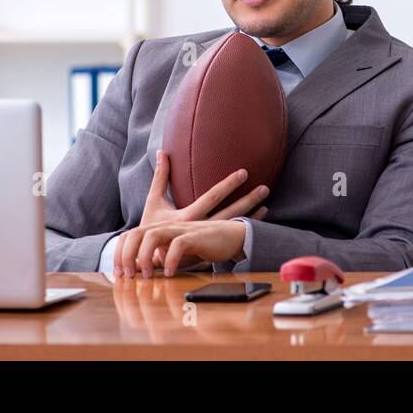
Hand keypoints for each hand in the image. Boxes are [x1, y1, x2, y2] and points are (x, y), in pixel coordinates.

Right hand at [115, 150, 268, 276]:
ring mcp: (206, 241)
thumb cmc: (150, 227)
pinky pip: (230, 239)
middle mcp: (200, 229)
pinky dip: (242, 230)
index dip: (229, 185)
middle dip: (248, 200)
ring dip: (250, 216)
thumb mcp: (153, 201)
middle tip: (265, 189)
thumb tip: (161, 152)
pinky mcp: (208, 251)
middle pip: (230, 213)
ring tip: (267, 206)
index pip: (213, 197)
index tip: (244, 172)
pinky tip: (256, 226)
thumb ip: (161, 176)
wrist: (146, 260)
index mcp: (188, 216)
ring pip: (233, 226)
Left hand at [119, 219, 250, 278]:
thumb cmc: (199, 245)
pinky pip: (178, 245)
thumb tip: (136, 272)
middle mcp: (165, 227)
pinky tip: (170, 273)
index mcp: (157, 230)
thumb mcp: (172, 251)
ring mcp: (179, 230)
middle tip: (128, 276)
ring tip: (148, 276)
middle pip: (135, 233)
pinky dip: (170, 260)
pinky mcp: (195, 236)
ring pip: (152, 235)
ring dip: (145, 256)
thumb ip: (155, 258)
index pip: (129, 235)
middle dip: (127, 255)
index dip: (119, 252)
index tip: (119, 273)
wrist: (228, 236)